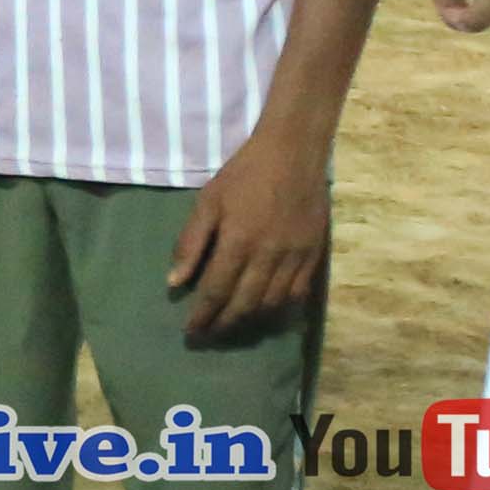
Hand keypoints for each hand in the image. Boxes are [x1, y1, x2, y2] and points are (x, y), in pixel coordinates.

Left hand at [167, 115, 333, 340]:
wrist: (293, 153)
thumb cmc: (244, 175)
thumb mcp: (207, 202)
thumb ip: (190, 243)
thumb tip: (174, 282)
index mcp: (238, 242)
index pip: (216, 292)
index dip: (202, 316)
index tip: (190, 332)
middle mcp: (268, 256)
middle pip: (244, 304)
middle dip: (223, 324)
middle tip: (208, 336)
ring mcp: (295, 257)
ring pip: (272, 304)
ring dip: (251, 320)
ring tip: (233, 326)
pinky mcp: (314, 255)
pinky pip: (298, 294)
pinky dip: (280, 309)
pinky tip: (266, 312)